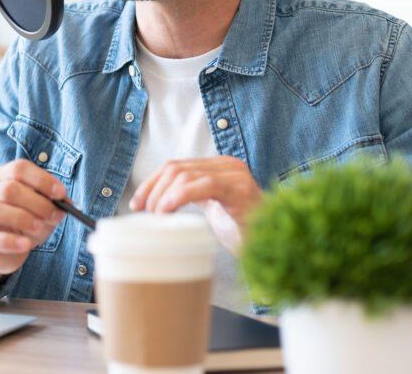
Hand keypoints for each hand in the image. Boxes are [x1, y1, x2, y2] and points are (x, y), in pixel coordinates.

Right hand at [0, 158, 68, 293]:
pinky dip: (10, 241)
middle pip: (8, 188)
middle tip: (54, 215)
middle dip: (36, 202)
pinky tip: (25, 244)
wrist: (5, 250)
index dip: (41, 179)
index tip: (61, 193)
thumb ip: (54, 205)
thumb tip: (67, 203)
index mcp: (3, 177)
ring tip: (39, 227)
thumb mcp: (42, 212)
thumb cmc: (24, 224)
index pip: (19, 168)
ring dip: (21, 218)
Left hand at [129, 156, 262, 254]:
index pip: (175, 166)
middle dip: (153, 190)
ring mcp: (236, 175)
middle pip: (176, 168)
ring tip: (155, 215)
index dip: (151, 182)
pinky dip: (179, 196)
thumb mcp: (211, 210)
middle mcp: (227, 165)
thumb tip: (153, 205)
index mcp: (218, 167)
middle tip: (143, 213)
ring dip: (162, 195)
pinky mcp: (241, 190)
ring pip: (185, 175)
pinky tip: (168, 211)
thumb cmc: (243, 231)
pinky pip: (204, 185)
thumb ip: (191, 198)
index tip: (136, 204)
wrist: (275, 246)